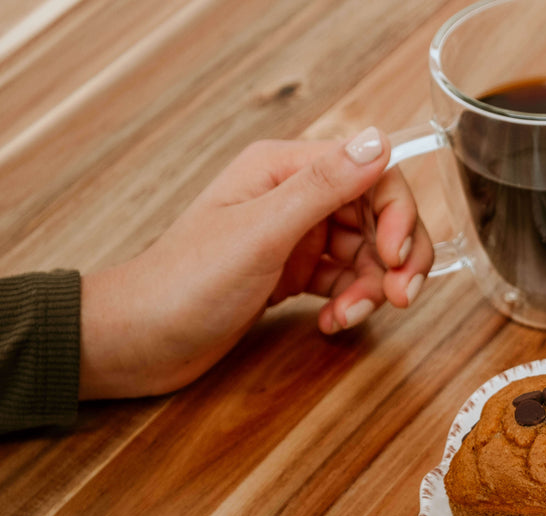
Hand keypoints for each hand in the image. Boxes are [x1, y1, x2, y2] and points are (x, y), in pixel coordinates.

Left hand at [79, 127, 432, 399]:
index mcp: (284, 169)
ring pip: (366, 253)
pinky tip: (332, 323)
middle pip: (377, 216)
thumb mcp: (261, 232)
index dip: (396, 213)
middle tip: (400, 296)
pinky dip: (350, 302)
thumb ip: (323, 186)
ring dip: (372, 287)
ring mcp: (295, 236)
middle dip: (395, 257)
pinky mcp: (293, 273)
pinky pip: (345, 279)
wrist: (141, 341)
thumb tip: (378, 140)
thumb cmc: (186, 283)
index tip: (395, 257)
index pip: (371, 172)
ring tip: (349, 317)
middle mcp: (294, 197)